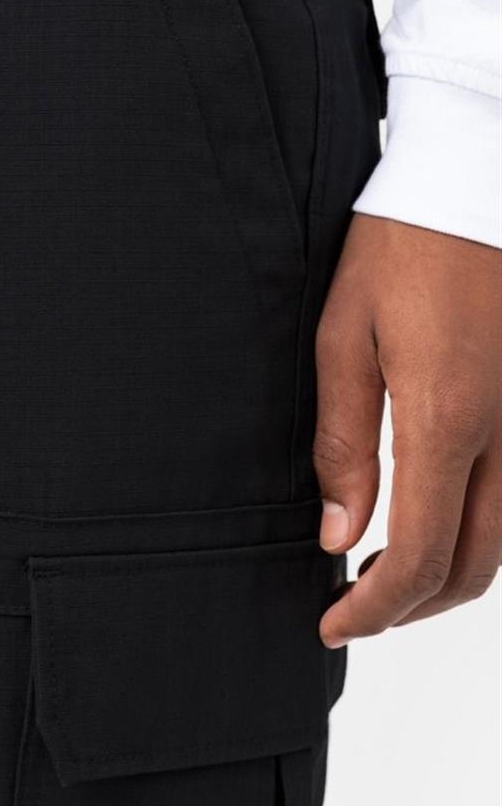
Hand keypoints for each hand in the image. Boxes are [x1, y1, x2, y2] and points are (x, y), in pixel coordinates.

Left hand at [313, 213, 500, 647]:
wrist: (470, 184)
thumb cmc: (399, 248)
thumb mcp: (343, 338)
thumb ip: (343, 443)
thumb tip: (338, 534)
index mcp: (446, 419)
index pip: (420, 557)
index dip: (374, 608)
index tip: (329, 621)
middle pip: (474, 568)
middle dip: (411, 607)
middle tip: (350, 607)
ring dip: (446, 575)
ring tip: (380, 571)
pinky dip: (475, 534)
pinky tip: (428, 519)